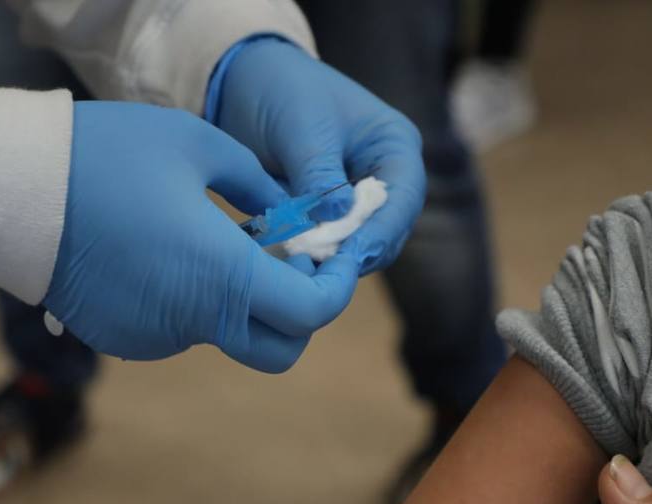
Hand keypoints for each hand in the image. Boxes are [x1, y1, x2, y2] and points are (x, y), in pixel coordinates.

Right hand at [43, 102, 358, 372]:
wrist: (14, 195)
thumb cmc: (106, 159)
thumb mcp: (200, 147)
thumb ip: (259, 187)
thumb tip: (289, 216)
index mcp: (223, 276)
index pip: (311, 313)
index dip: (336, 289)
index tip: (333, 257)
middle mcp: (195, 322)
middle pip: (279, 349)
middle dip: (298, 313)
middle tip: (289, 262)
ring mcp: (157, 338)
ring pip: (227, 334)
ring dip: (240, 300)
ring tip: (213, 239)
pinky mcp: (126, 338)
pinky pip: (180, 328)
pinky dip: (193, 301)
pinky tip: (166, 253)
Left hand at [213, 40, 423, 274]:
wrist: (247, 87)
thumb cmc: (282, 92)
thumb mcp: (301, 128)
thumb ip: (319, 174)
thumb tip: (337, 216)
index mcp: (394, 145)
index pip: (404, 196)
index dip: (382, 230)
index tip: (353, 255)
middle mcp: (386, 177)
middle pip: (388, 230)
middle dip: (358, 251)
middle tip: (322, 268)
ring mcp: (359, 200)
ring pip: (361, 246)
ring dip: (335, 259)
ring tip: (303, 264)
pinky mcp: (331, 217)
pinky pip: (331, 247)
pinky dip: (315, 256)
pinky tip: (292, 261)